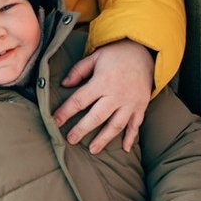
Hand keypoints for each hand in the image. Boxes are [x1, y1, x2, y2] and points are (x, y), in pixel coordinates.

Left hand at [54, 39, 152, 153]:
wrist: (145, 51)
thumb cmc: (116, 53)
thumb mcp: (95, 56)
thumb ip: (79, 71)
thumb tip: (64, 85)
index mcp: (102, 82)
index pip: (80, 100)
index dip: (65, 112)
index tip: (55, 121)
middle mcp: (116, 95)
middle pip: (96, 117)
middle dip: (82, 130)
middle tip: (70, 140)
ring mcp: (130, 102)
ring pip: (116, 125)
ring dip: (104, 139)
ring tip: (93, 149)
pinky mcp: (141, 106)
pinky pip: (135, 125)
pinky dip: (131, 137)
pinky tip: (124, 149)